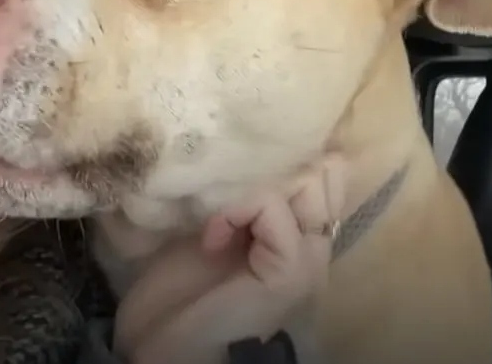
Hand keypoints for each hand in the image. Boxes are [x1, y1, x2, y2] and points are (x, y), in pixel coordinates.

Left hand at [118, 157, 345, 363]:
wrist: (163, 349)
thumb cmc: (178, 293)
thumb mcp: (210, 228)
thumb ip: (239, 197)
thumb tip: (237, 148)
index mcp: (301, 233)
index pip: (328, 170)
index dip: (291, 151)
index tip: (241, 161)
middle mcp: (316, 244)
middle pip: (326, 168)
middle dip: (276, 163)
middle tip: (231, 191)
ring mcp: (309, 259)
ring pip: (309, 180)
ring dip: (257, 184)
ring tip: (223, 216)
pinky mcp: (290, 271)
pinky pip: (275, 208)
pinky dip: (239, 209)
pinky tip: (213, 237)